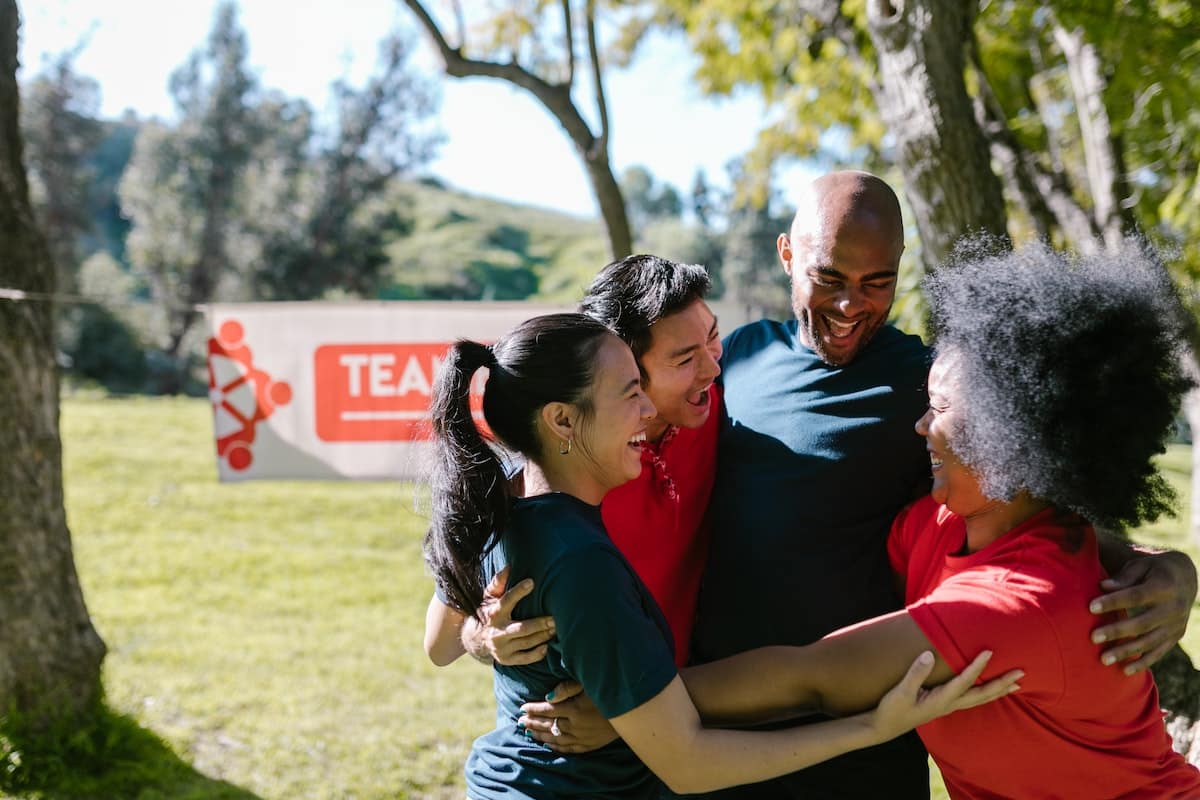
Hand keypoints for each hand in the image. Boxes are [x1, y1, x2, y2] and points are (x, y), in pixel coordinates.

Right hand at [461, 567, 555, 665]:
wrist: (476, 639)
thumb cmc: (490, 612)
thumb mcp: (490, 597)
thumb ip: (498, 583)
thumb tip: (509, 566)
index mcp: (493, 614)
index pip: (505, 601)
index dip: (518, 592)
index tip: (531, 582)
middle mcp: (496, 632)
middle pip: (521, 628)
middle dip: (539, 624)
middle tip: (555, 619)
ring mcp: (501, 647)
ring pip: (526, 642)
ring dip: (543, 636)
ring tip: (556, 628)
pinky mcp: (506, 660)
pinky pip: (525, 658)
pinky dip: (537, 653)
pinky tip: (547, 646)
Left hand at [519, 681, 617, 753]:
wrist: (633, 711)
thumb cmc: (609, 691)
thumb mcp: (589, 683)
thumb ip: (568, 687)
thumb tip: (547, 696)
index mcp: (575, 709)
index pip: (547, 710)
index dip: (533, 709)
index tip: (522, 707)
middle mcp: (576, 726)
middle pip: (549, 725)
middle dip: (532, 722)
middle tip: (520, 721)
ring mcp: (582, 738)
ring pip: (555, 738)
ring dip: (540, 735)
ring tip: (528, 731)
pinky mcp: (589, 745)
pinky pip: (568, 749)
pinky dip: (555, 747)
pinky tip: (547, 744)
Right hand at [870, 651, 1021, 740]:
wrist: (884, 726)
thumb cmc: (892, 708)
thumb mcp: (901, 691)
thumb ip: (916, 673)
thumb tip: (929, 654)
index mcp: (941, 700)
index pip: (964, 681)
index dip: (977, 666)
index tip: (989, 651)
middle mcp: (949, 704)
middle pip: (982, 694)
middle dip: (1001, 683)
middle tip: (1021, 673)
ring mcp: (948, 706)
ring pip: (979, 698)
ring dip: (998, 690)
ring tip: (1016, 684)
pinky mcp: (944, 705)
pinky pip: (971, 699)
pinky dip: (985, 693)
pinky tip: (988, 689)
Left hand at [1089, 549, 1197, 674]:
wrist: (1185, 577)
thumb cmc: (1153, 569)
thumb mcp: (1141, 566)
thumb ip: (1124, 577)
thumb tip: (1103, 586)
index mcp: (1164, 586)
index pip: (1135, 596)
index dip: (1114, 602)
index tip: (1090, 607)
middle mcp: (1173, 608)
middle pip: (1142, 623)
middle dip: (1117, 631)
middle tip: (1092, 637)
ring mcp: (1176, 625)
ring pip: (1150, 642)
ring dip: (1126, 652)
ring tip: (1103, 659)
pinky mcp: (1175, 636)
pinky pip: (1159, 652)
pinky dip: (1143, 662)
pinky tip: (1125, 671)